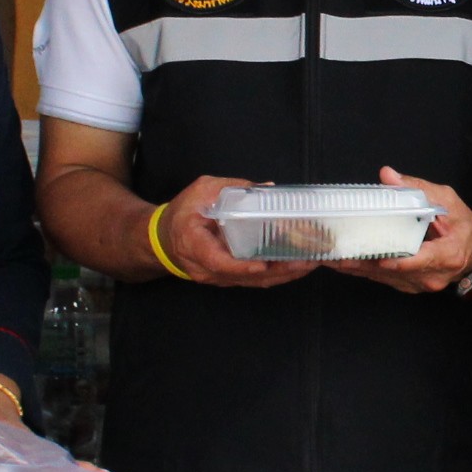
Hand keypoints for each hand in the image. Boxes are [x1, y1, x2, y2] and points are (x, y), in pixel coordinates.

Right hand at [155, 175, 314, 289]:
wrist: (161, 240)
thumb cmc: (180, 213)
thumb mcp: (202, 191)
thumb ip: (232, 188)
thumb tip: (267, 188)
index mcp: (195, 245)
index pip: (218, 261)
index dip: (241, 266)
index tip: (263, 264)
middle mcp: (207, 269)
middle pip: (245, 277)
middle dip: (279, 271)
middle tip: (307, 261)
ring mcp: (219, 277)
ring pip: (254, 282)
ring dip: (283, 275)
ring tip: (310, 264)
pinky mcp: (228, 278)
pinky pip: (254, 281)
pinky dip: (277, 276)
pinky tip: (297, 267)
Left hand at [336, 170, 471, 294]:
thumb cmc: (464, 226)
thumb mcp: (447, 200)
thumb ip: (417, 188)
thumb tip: (388, 176)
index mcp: (448, 255)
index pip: (419, 260)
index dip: (396, 261)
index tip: (374, 257)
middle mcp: (433, 276)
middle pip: (394, 272)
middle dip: (364, 263)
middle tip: (337, 255)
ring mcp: (421, 284)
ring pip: (385, 278)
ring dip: (358, 269)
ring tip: (332, 260)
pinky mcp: (410, 285)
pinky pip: (385, 280)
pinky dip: (365, 271)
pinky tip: (344, 264)